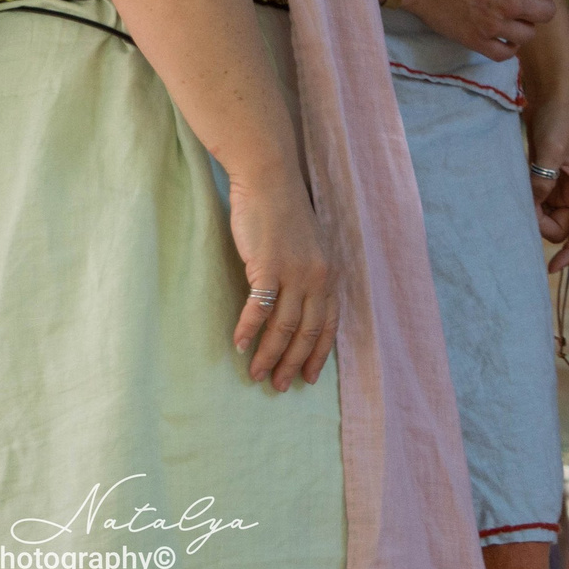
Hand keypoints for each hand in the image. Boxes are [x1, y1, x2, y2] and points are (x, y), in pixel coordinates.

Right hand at [227, 170, 338, 389]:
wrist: (268, 181)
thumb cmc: (282, 214)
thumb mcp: (305, 248)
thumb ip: (304, 276)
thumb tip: (294, 309)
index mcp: (328, 273)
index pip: (329, 324)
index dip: (319, 354)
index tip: (309, 378)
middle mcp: (317, 276)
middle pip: (307, 332)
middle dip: (293, 363)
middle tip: (279, 386)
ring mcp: (294, 271)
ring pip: (284, 326)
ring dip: (269, 355)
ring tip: (255, 374)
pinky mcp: (268, 266)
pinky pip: (259, 309)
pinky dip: (249, 330)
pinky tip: (239, 345)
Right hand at [401, 0, 561, 60]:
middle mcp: (513, 2)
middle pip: (548, 13)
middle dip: (541, 4)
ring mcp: (496, 25)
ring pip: (529, 35)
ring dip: (524, 25)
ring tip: (512, 17)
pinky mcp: (477, 40)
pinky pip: (505, 54)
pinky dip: (509, 47)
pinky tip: (504, 37)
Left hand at [524, 88, 568, 271]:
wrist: (551, 93)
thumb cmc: (560, 118)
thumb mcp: (551, 148)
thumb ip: (543, 180)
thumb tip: (532, 207)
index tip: (549, 270)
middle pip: (560, 228)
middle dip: (541, 224)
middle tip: (524, 206)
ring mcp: (562, 187)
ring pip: (546, 217)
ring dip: (532, 212)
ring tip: (521, 190)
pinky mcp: (547, 179)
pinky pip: (537, 203)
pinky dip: (527, 202)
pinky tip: (518, 189)